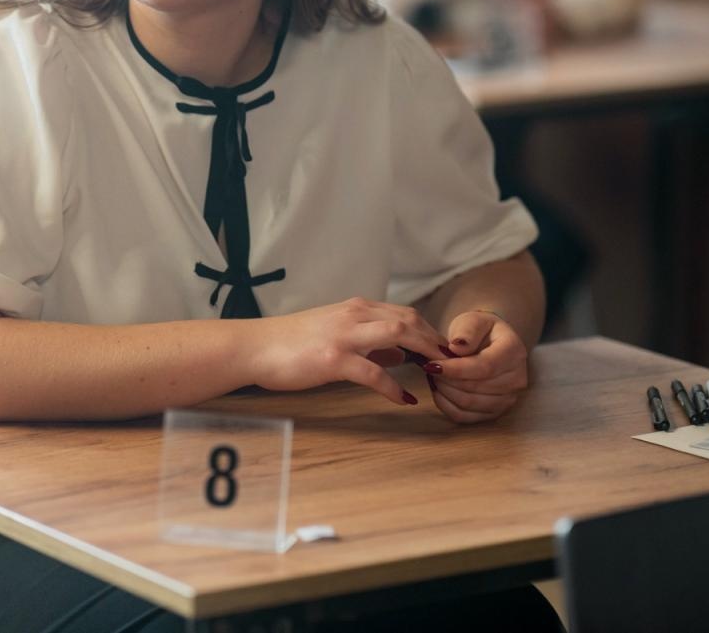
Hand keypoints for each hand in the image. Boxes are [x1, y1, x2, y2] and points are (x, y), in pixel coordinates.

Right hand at [251, 297, 449, 406]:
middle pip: (409, 319)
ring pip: (399, 334)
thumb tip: (395, 354)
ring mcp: (344, 336)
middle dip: (436, 341)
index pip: (404, 312)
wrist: (254, 347)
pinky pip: (375, 373)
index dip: (430, 331)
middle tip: (454, 364)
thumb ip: (365, 340)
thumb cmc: (289, 343)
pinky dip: (395, 387)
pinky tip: (406, 399)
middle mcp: (353, 315)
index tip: (445, 351)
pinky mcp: (334, 359)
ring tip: (441, 374)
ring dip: (425, 353)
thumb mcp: (331, 332)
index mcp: (354, 308)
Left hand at [427, 310, 530, 422]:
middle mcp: (517, 378)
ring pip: (469, 404)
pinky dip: (446, 405)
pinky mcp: (495, 412)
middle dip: (446, 379)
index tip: (432, 365)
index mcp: (514, 352)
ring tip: (433, 375)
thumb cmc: (480, 331)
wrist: (489, 344)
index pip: (484, 367)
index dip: (455, 369)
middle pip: (475, 387)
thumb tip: (457, 347)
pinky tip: (438, 390)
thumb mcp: (474, 320)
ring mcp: (508, 398)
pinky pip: (465, 417)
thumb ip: (467, 331)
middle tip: (428, 367)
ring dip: (445, 391)